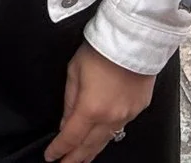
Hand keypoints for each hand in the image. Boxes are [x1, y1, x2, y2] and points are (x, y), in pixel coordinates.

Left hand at [47, 45, 157, 162]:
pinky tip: (103, 137)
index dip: (59, 150)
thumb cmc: (102, 49)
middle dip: (75, 158)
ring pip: (106, 140)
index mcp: (90, 108)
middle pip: (89, 146)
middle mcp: (110, 117)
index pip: (70, 137)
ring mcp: (127, 115)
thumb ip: (69, 100)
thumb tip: (66, 121)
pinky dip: (109, 134)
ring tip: (82, 157)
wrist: (133, 39)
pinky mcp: (138, 109)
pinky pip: (121, 127)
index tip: (51, 156)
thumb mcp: (74, 71)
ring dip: (92, 150)